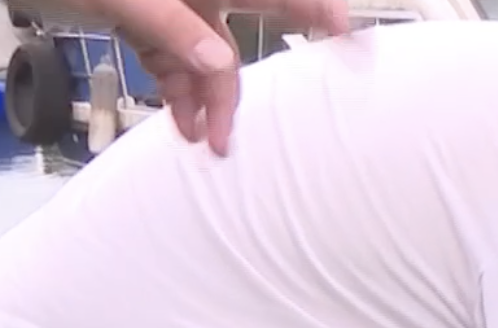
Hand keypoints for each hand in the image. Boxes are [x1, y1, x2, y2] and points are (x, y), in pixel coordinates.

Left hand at [84, 0, 350, 154]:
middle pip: (241, 35)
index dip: (320, 12)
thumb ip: (172, 28)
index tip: (353, 42)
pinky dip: (177, 89)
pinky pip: (172, 57)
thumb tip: (219, 67)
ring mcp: (172, 2)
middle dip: (245, 85)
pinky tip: (182, 122)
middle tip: (261, 129)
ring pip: (205, 56)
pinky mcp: (144, 16)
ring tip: (209, 143)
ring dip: (207, 99)